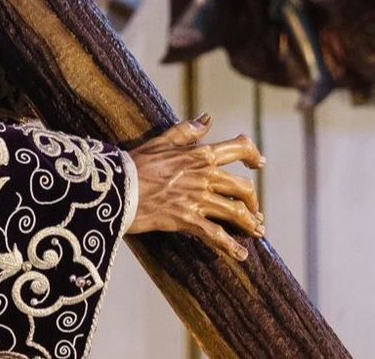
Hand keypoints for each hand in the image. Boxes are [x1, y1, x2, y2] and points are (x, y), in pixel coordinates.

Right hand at [127, 114, 265, 261]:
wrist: (116, 188)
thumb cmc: (135, 163)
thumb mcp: (160, 141)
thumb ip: (187, 131)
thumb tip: (208, 119)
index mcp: (199, 155)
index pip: (237, 149)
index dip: (252, 155)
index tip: (258, 163)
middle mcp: (204, 177)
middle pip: (243, 187)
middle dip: (253, 200)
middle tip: (253, 209)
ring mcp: (197, 199)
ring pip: (235, 212)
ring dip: (249, 224)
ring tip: (256, 231)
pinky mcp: (187, 220)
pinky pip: (216, 235)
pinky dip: (231, 246)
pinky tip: (241, 255)